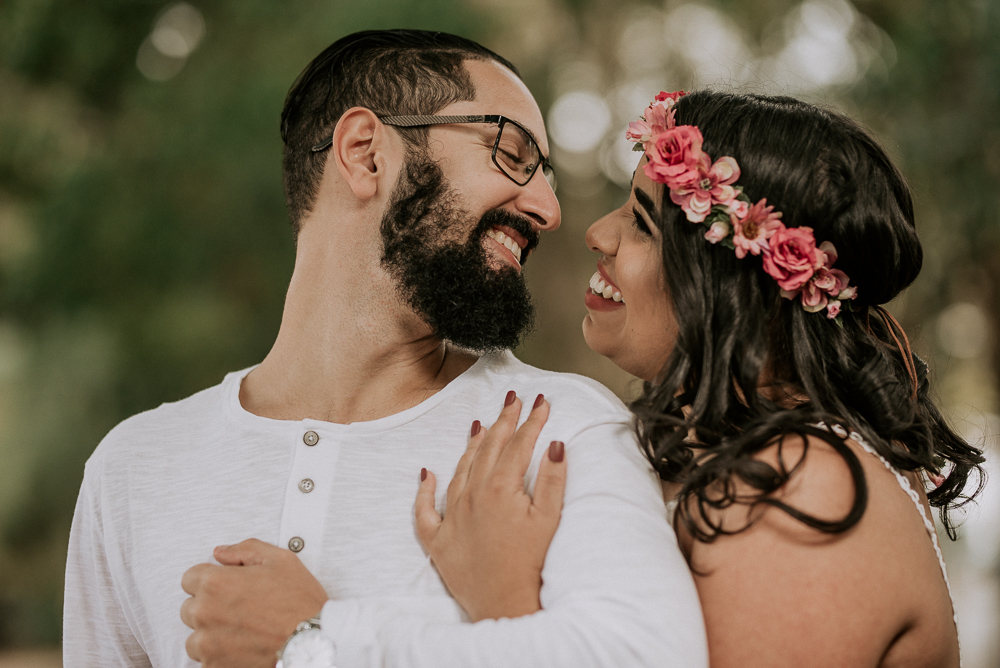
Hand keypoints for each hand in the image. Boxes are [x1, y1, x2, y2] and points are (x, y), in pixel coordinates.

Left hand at [180, 538, 328, 666]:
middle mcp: (205, 613)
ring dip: (211, 634)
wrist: (312, 644)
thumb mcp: (281, 560)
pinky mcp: (213, 667)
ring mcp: (207, 643)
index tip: (228, 587)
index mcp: (216, 583)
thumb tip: (220, 553)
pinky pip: (205, 659)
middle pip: (190, 607)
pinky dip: (220, 655)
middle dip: (210, 607)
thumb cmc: (300, 602)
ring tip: (242, 631)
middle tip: (240, 609)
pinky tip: (243, 647)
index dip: (210, 580)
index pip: (189, 578)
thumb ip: (246, 550)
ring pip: (195, 637)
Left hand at [415, 391, 567, 621]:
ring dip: (471, 445)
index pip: (517, 444)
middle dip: (503, 422)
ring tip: (481, 425)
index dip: (531, 420)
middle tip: (512, 401)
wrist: (505, 606)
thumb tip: (554, 443)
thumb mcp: (549, 519)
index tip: (540, 402)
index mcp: (501, 488)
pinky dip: (425, 490)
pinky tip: (427, 473)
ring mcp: (452, 517)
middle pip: (488, 449)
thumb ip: (552, 478)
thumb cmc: (531, 565)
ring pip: (460, 470)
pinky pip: (425, 510)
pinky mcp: (438, 540)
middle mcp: (472, 496)